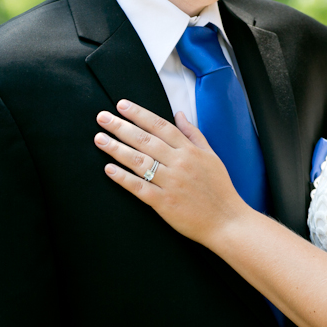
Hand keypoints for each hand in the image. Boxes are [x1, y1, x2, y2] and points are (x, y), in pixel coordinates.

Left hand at [94, 99, 251, 246]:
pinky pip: (139, 187)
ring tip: (100, 139)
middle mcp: (179, 163)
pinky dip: (123, 178)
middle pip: (145, 140)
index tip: (122, 105)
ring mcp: (170, 183)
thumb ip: (193, 134)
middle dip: (121, 127)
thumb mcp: (211, 156)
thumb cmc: (220, 189)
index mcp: (189, 151)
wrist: (227, 221)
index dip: (139, 114)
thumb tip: (179, 114)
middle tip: (102, 117)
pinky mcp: (164, 203)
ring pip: (139, 161)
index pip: (160, 126)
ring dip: (117, 148)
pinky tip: (109, 169)